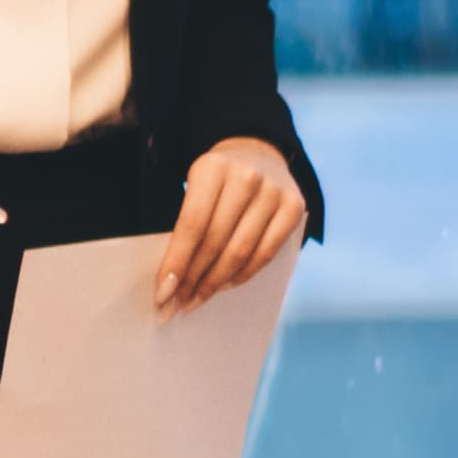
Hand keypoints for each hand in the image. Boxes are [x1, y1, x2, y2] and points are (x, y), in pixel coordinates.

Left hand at [157, 135, 310, 309]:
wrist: (258, 154)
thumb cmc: (216, 181)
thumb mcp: (195, 186)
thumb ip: (186, 224)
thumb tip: (171, 279)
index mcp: (212, 167)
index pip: (192, 224)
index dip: (177, 262)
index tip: (163, 293)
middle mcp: (246, 177)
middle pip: (215, 241)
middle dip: (193, 278)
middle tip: (177, 303)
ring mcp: (274, 192)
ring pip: (241, 251)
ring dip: (216, 282)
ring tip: (198, 298)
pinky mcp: (294, 206)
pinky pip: (266, 252)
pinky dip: (244, 273)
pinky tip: (227, 284)